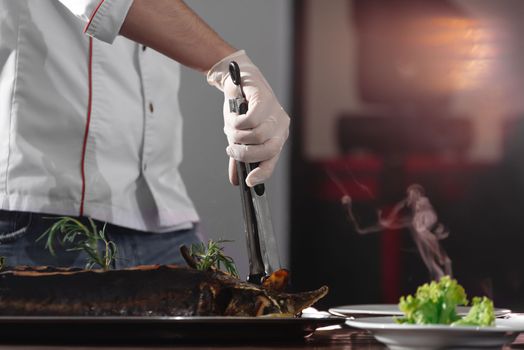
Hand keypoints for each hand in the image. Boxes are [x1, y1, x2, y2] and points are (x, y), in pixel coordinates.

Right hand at [207, 50, 289, 186]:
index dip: (262, 173)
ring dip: (238, 136)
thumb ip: (239, 157)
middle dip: (245, 154)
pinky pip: (251, 119)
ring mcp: (275, 112)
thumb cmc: (240, 108)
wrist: (236, 78)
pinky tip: (234, 118)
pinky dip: (237, 122)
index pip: (273, 160)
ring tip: (231, 129)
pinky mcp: (265, 99)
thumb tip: (235, 180)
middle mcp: (281, 126)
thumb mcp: (239, 136)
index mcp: (278, 137)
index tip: (248, 182)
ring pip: (257, 136)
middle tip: (231, 149)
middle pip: (267, 150)